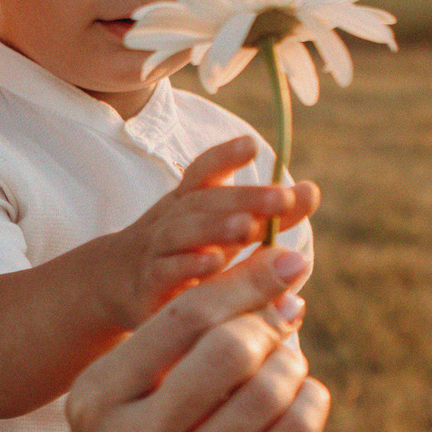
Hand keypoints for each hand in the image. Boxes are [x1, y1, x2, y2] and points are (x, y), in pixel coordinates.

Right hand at [62, 245, 329, 431]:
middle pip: (229, 349)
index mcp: (98, 398)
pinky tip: (304, 398)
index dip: (245, 281)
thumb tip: (272, 288)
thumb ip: (171, 348)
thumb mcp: (119, 404)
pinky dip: (310, 405)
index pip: (183, 317)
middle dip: (270, 325)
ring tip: (290, 364)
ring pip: (268, 393)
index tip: (288, 257)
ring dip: (293, 366)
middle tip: (287, 318)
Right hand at [96, 139, 317, 331]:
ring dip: (215, 227)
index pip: (204, 171)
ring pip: (182, 233)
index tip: (252, 145)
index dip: (225, 156)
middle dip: (243, 197)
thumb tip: (310, 191)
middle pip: (203, 201)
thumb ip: (268, 214)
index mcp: (190, 201)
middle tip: (281, 197)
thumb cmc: (187, 251)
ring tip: (247, 227)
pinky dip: (188, 265)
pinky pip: (166, 272)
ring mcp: (157, 250)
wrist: (121, 283)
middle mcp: (172, 219)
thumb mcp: (226, 230)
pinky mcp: (150, 286)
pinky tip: (214, 263)